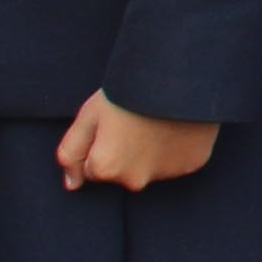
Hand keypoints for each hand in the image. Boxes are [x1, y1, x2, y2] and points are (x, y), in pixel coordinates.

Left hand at [56, 93, 220, 192]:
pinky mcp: (191, 165)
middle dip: (124, 152)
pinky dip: (175, 148)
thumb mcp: (88, 115)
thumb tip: (72, 184)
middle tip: (134, 122)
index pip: (93, 168)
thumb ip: (70, 152)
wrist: (179, 76)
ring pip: (149, 168)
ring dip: (149, 151)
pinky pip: (177, 162)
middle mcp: (134, 180)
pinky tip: (177, 126)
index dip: (100, 144)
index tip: (113, 124)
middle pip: (122, 172)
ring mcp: (164, 175)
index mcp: (105, 168)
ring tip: (156, 121)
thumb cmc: (128, 92)